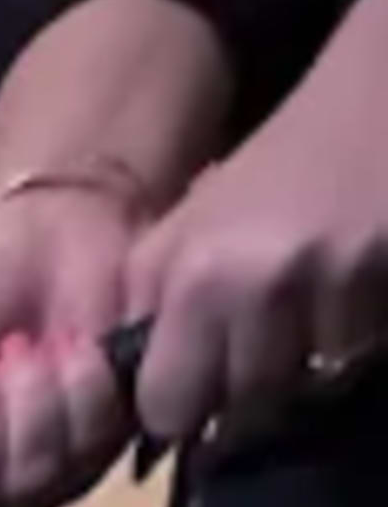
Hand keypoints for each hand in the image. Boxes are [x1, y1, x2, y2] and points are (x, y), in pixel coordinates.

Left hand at [124, 0, 387, 454]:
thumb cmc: (281, 162)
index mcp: (196, 278)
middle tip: (263, 341)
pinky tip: (354, 292)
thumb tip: (143, 403)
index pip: (167, 409)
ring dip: (308, 365)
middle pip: (242, 410)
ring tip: (313, 308)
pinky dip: (356, 337)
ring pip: (307, 389)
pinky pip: (360, 354)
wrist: (380, 96)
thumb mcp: (191, 227)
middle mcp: (260, 290)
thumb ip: (155, 309)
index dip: (181, 403)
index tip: (196, 384)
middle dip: (248, 390)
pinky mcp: (387, 290)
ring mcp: (333, 291)